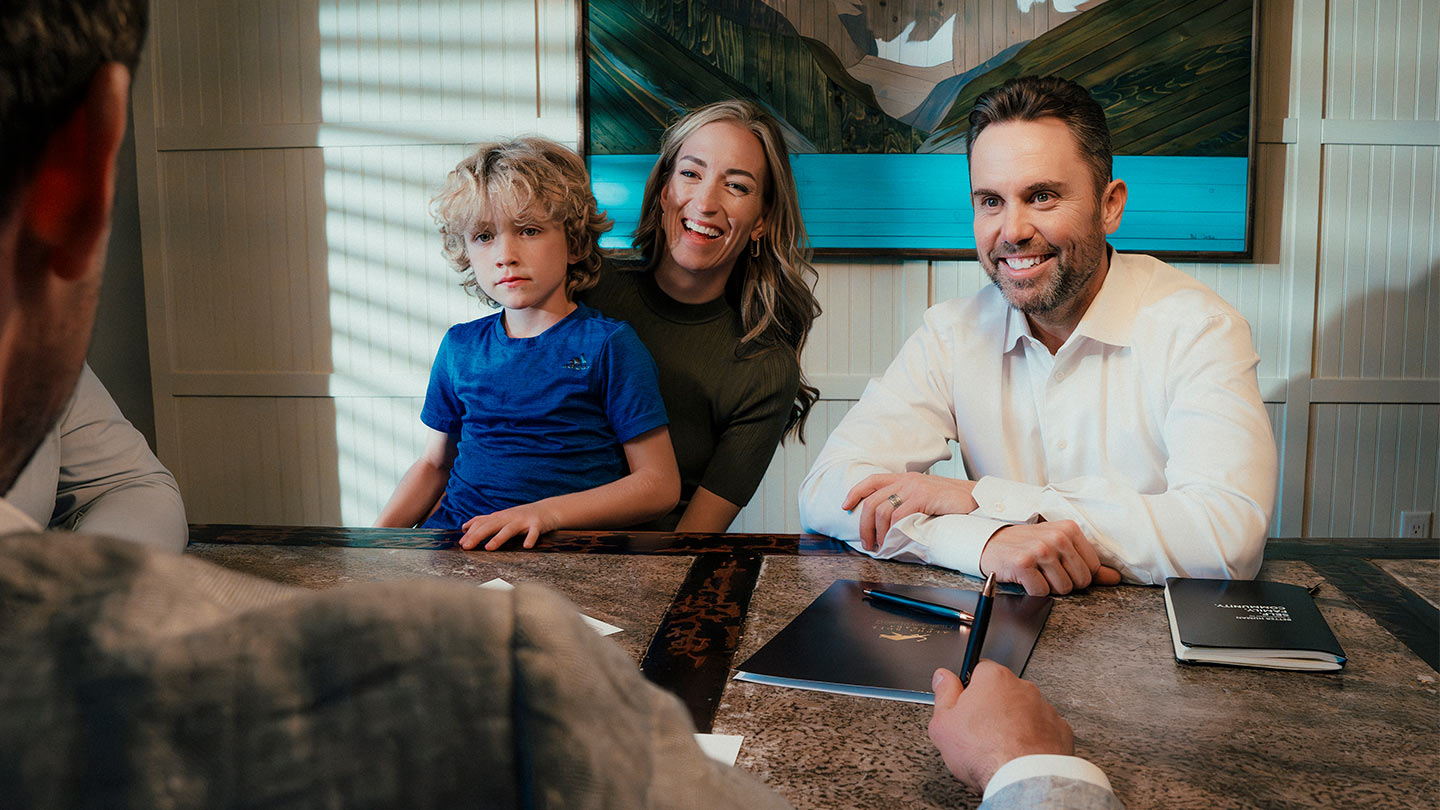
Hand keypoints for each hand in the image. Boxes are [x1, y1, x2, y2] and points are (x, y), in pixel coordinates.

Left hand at [459, 503, 559, 549]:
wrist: (549, 509)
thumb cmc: (523, 516)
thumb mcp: (503, 517)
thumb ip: (485, 521)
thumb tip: (465, 527)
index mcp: (501, 516)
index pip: (483, 523)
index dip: (471, 532)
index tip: (461, 543)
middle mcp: (510, 517)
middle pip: (492, 526)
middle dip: (478, 536)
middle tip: (467, 546)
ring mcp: (524, 520)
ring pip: (510, 529)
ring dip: (499, 538)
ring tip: (489, 547)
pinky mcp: (538, 524)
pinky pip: (534, 532)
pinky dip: (531, 538)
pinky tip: (527, 546)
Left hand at [841, 473, 978, 550]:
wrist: (978, 499)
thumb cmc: (953, 504)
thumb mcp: (925, 500)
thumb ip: (908, 504)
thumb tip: (888, 525)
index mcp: (905, 479)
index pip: (871, 481)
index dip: (854, 493)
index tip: (845, 507)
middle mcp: (907, 480)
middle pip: (872, 501)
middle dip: (864, 525)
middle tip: (866, 543)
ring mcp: (915, 487)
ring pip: (882, 510)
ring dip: (877, 532)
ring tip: (880, 547)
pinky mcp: (923, 496)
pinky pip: (898, 515)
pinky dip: (892, 531)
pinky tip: (894, 541)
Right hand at [929, 662, 1073, 792]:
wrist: (1022, 779)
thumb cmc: (985, 751)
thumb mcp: (944, 723)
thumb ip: (943, 694)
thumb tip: (942, 678)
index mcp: (994, 679)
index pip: (980, 669)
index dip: (969, 688)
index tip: (964, 703)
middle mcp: (1023, 688)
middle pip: (1003, 690)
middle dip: (992, 706)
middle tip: (978, 730)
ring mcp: (1044, 709)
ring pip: (1024, 710)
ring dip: (1014, 723)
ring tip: (999, 747)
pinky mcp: (1060, 731)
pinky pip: (1042, 730)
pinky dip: (1033, 739)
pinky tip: (1019, 754)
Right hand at [978, 521, 1121, 595]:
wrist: (990, 543)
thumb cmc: (1026, 546)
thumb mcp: (1058, 548)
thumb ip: (1087, 564)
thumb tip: (1115, 578)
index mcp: (1069, 529)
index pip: (1093, 568)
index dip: (1077, 574)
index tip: (1059, 566)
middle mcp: (1057, 537)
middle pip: (1081, 582)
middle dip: (1064, 583)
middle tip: (1045, 570)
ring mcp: (1040, 549)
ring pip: (1063, 588)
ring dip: (1047, 586)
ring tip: (1035, 572)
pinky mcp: (1024, 563)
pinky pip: (1041, 592)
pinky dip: (1032, 589)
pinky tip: (1024, 576)